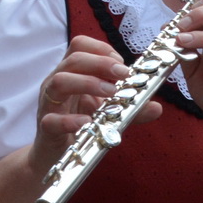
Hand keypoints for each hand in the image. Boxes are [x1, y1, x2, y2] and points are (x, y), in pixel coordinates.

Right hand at [29, 36, 161, 171]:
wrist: (57, 156)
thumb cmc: (80, 125)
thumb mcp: (108, 112)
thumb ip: (130, 108)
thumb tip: (156, 106)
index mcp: (71, 73)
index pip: (80, 45)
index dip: (102, 49)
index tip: (122, 64)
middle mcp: (57, 83)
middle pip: (73, 58)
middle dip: (101, 63)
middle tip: (123, 74)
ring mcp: (49, 104)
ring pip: (60, 81)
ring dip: (88, 83)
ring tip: (111, 93)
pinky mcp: (46, 127)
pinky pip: (52, 119)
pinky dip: (71, 120)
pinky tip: (87, 123)